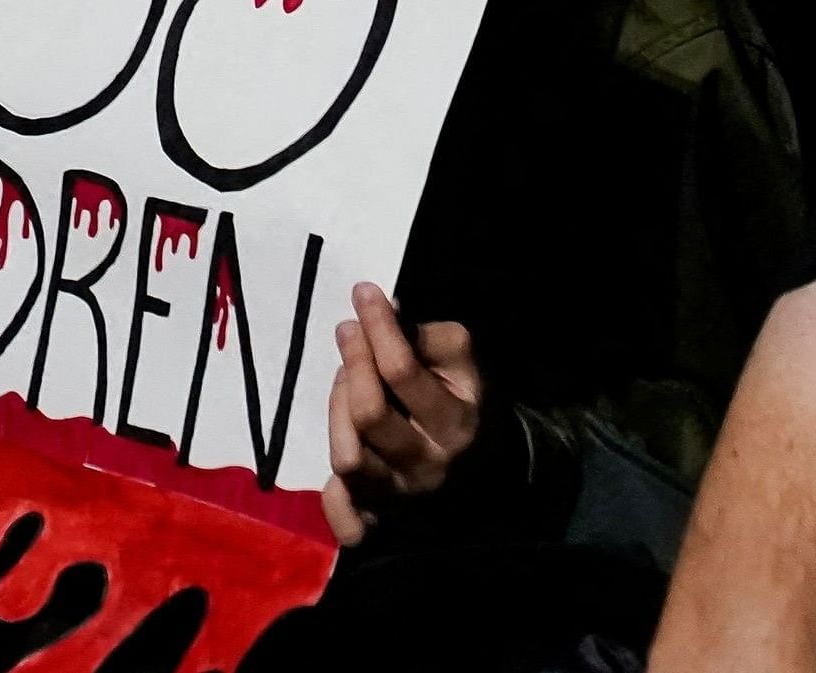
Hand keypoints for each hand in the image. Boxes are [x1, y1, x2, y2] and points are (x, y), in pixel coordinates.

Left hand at [320, 283, 482, 546]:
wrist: (481, 469)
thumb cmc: (462, 402)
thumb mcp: (461, 364)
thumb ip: (426, 336)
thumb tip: (382, 310)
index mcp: (455, 425)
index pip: (403, 372)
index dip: (379, 328)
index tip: (363, 292)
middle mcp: (426, 468)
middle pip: (369, 415)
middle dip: (353, 364)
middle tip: (347, 330)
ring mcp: (398, 500)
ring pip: (347, 458)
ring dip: (338, 412)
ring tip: (345, 382)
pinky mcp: (376, 522)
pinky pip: (344, 519)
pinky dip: (334, 496)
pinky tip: (339, 462)